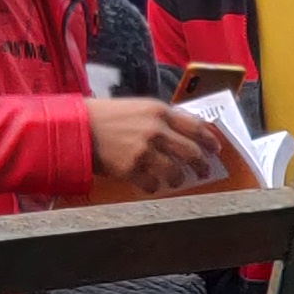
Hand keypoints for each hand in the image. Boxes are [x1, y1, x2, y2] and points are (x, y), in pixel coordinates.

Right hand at [86, 95, 238, 199]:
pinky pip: (153, 184)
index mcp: (159, 111)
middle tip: (203, 170)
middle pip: (190, 151)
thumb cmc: (106, 116)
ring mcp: (144, 150)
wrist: (79, 127)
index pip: (196, 126)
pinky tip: (153, 185)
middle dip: (201, 164)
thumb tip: (183, 133)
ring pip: (175, 171)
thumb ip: (160, 118)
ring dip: (178, 178)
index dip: (209, 140)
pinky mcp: (131, 169)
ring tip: (176, 179)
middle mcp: (156, 130)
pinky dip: (156, 186)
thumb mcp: (138, 107)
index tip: (215, 149)